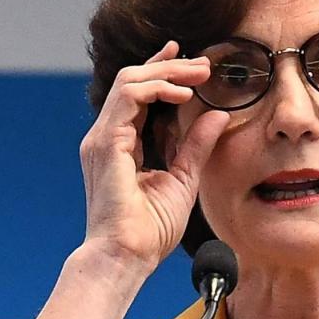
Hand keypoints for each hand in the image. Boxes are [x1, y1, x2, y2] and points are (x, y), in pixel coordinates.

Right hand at [77, 43, 235, 279]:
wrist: (126, 256)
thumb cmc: (149, 231)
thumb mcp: (183, 179)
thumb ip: (195, 146)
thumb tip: (216, 115)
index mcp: (120, 145)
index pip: (138, 95)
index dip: (162, 73)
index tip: (191, 62)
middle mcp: (106, 138)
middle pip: (133, 81)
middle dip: (170, 67)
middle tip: (205, 65)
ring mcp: (102, 139)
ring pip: (129, 81)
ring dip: (167, 72)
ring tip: (198, 75)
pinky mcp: (106, 143)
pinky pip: (130, 96)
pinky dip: (158, 88)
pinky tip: (183, 95)